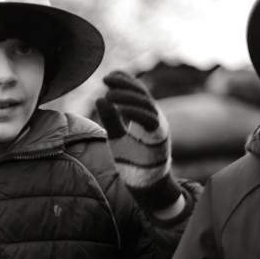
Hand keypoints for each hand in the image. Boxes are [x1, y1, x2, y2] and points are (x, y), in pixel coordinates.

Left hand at [94, 70, 180, 213]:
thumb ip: (111, 119)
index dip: (125, 80)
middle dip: (125, 84)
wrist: (145, 183)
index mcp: (145, 115)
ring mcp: (158, 127)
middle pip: (142, 94)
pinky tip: (118, 107)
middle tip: (106, 79)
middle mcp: (154, 118)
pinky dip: (133, 112)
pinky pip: (148, 120)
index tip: (108, 75)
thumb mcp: (117, 136)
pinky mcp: (158, 138)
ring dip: (126, 97)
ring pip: (145, 105)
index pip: (137, 91)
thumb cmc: (132, 159)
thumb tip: (100, 98)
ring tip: (108, 94)